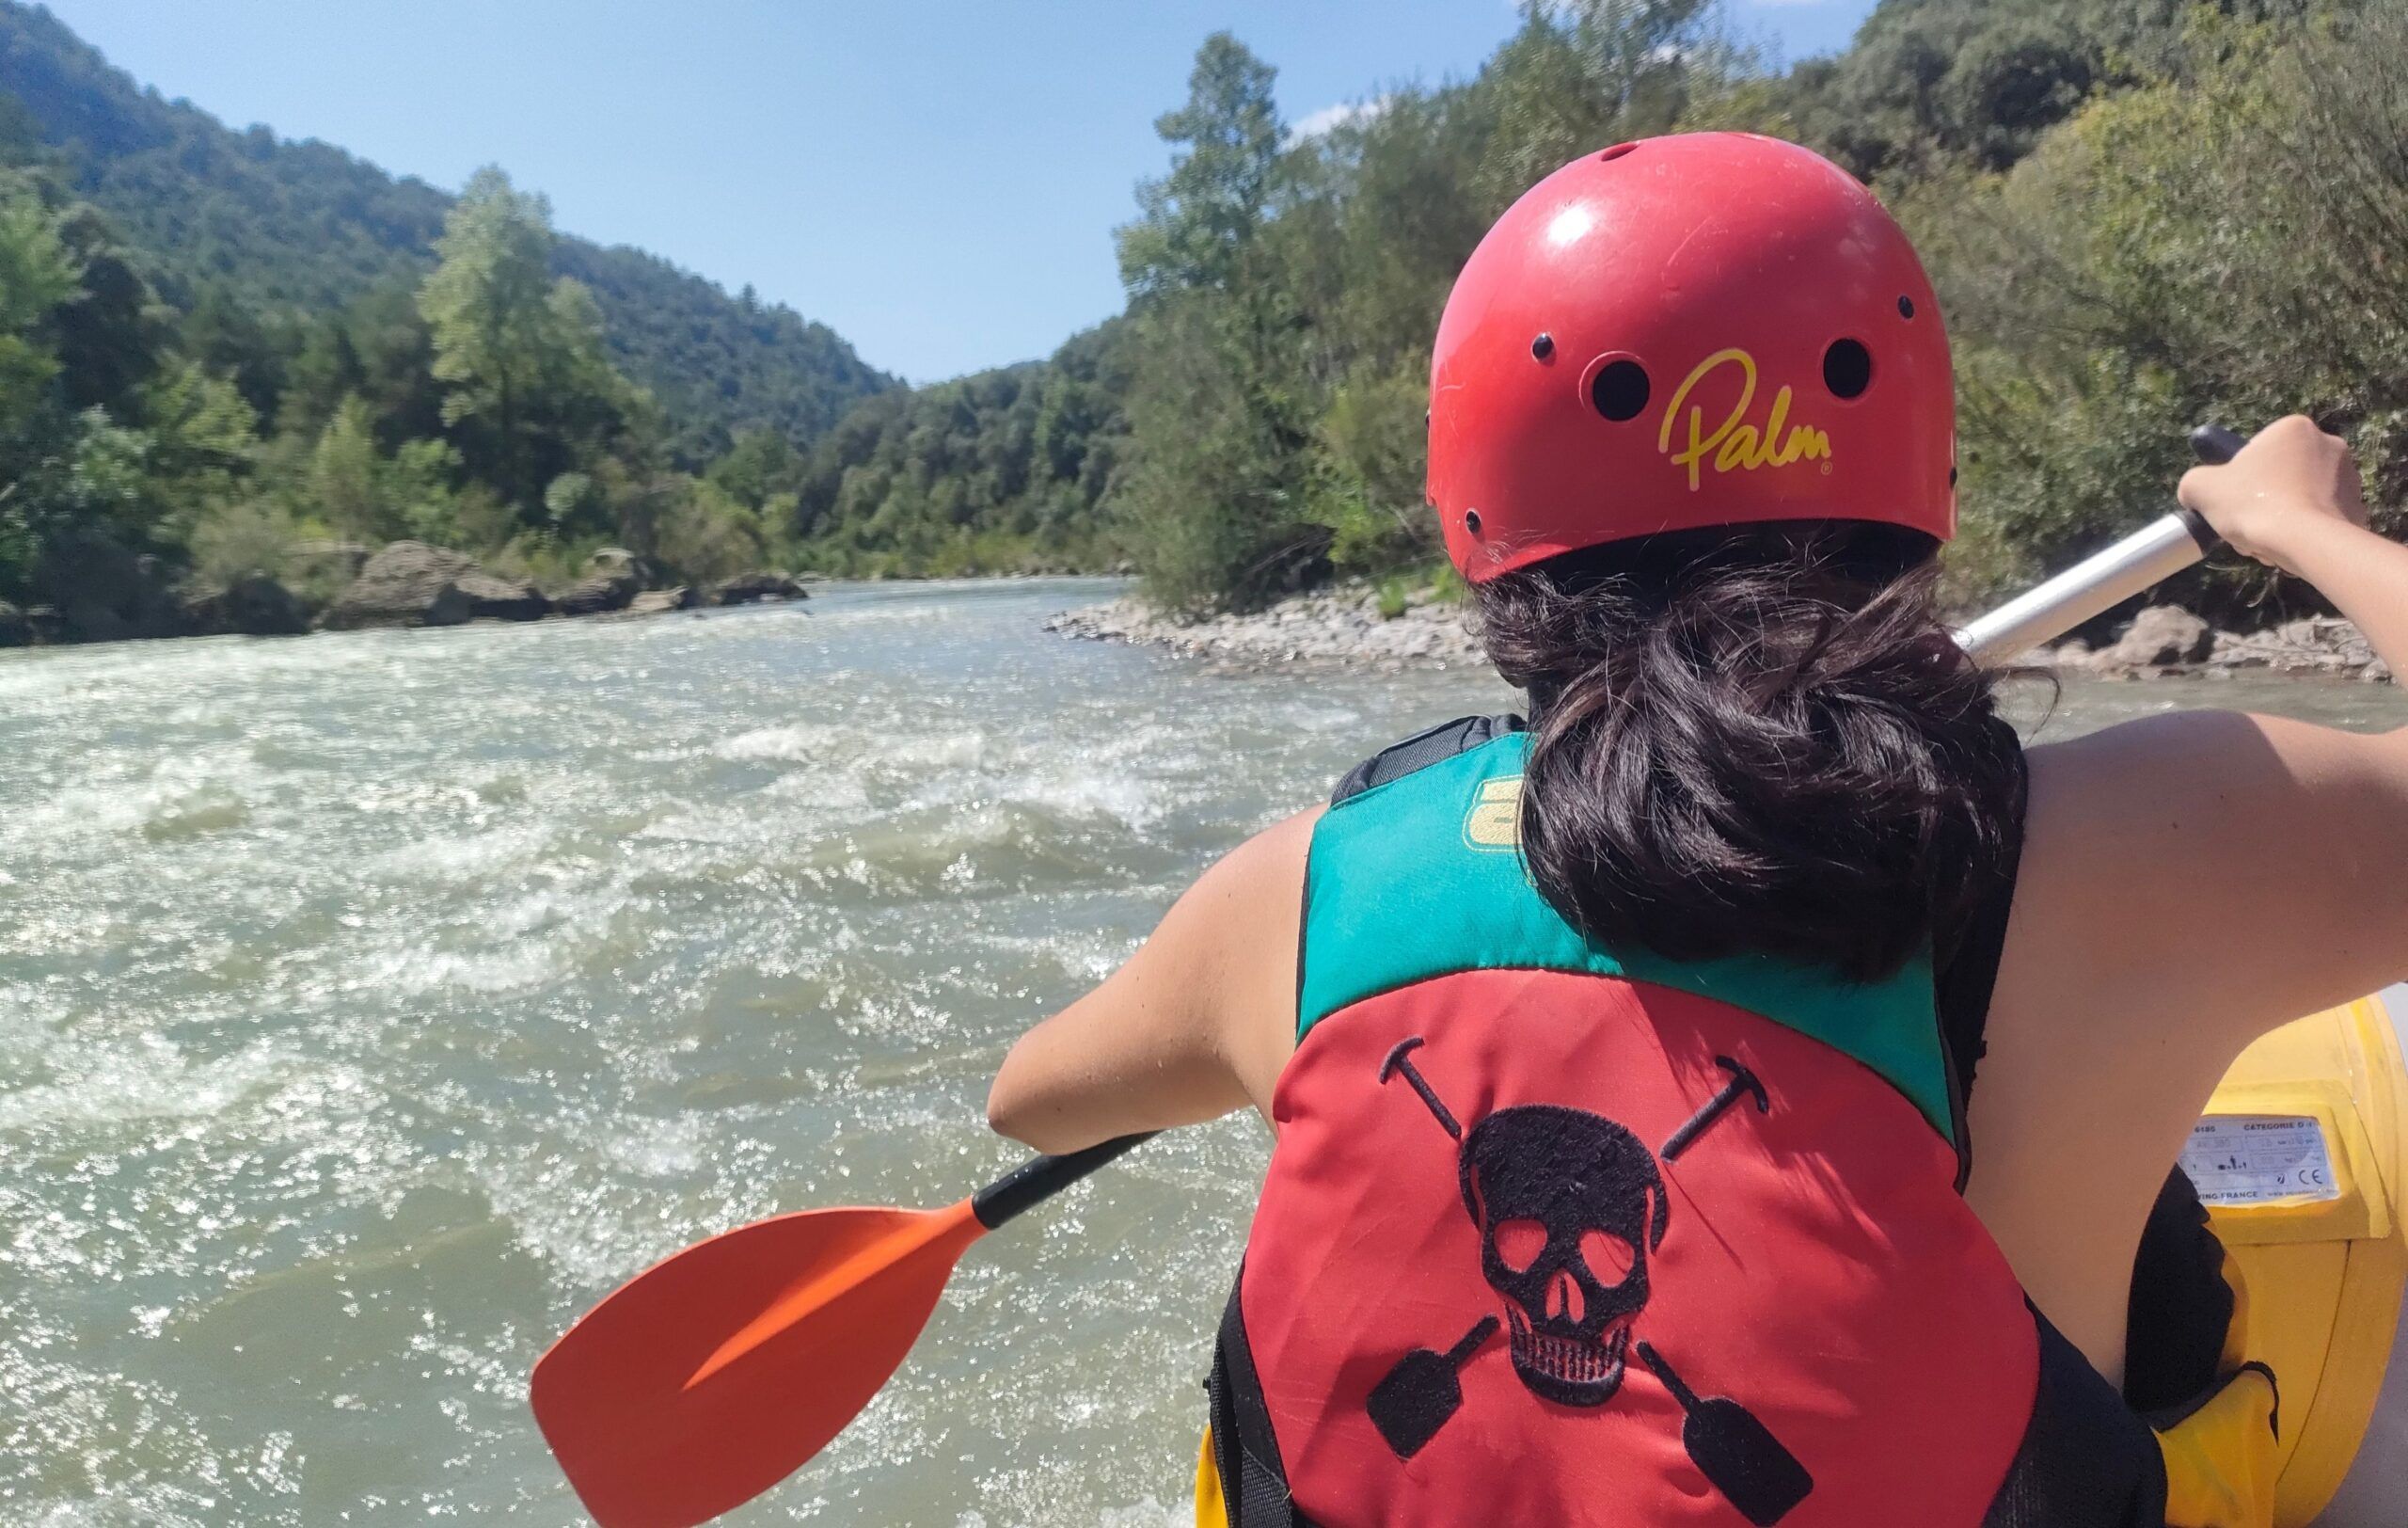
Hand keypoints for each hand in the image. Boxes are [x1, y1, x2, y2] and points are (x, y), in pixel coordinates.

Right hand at [2178, 415, 2369, 573]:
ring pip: (2298, 499)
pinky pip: (2319, 518)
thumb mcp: (2202, 487)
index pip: (2257, 451)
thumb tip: (2197, 491)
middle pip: (2279, 476)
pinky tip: (2288, 548)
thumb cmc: (2254, 503)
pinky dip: (2302, 532)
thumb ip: (2194, 481)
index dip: (2239, 479)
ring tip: (2266, 542)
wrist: (2306, 541)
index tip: (2234, 501)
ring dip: (2279, 519)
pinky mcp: (2358, 507)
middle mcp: (2329, 443)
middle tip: (2247, 524)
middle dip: (2261, 501)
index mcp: (2293, 428)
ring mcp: (2349, 476)